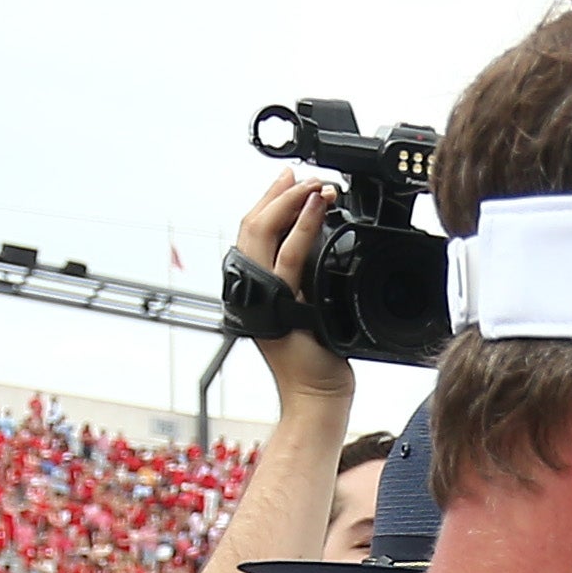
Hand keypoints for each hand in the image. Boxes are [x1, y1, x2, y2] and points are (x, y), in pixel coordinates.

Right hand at [233, 173, 352, 405]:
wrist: (317, 398)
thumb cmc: (318, 363)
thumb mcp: (311, 311)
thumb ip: (307, 283)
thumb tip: (320, 251)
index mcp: (255, 289)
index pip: (253, 232)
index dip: (270, 200)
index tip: (290, 178)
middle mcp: (251, 290)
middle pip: (250, 225)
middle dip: (277, 193)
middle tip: (302, 174)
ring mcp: (263, 296)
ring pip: (262, 233)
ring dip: (290, 201)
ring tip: (314, 184)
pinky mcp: (282, 306)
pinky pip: (291, 258)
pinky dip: (303, 227)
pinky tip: (317, 206)